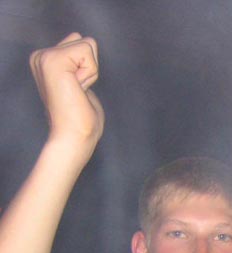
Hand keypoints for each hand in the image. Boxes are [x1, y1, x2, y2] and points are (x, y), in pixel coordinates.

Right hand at [29, 33, 103, 157]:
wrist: (72, 135)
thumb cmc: (80, 116)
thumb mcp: (80, 81)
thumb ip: (77, 61)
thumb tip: (80, 38)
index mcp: (45, 60)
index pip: (80, 43)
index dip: (88, 67)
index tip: (76, 89)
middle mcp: (41, 56)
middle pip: (86, 41)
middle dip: (91, 68)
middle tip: (77, 90)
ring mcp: (45, 57)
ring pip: (88, 45)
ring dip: (91, 71)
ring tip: (77, 90)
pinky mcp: (54, 61)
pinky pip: (87, 52)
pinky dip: (90, 73)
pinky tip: (78, 89)